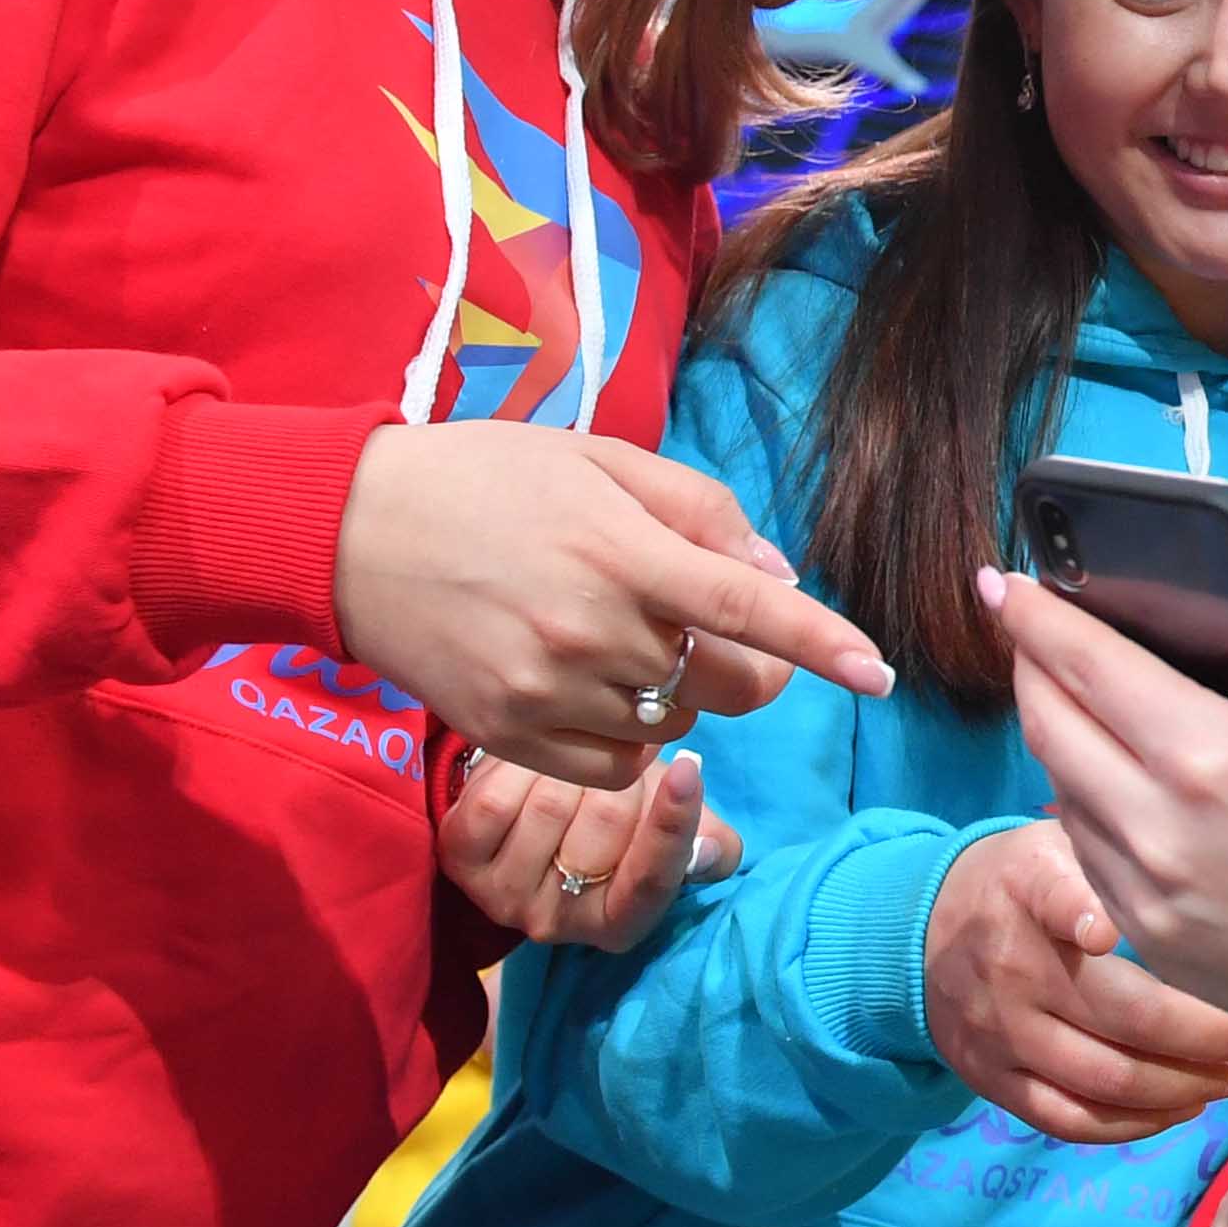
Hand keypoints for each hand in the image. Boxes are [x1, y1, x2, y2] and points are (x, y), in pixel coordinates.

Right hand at [333, 422, 889, 787]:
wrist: (348, 529)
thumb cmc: (485, 478)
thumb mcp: (599, 461)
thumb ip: (697, 510)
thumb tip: (776, 572)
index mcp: (621, 551)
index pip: (749, 607)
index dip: (823, 642)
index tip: (880, 673)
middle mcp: (590, 629)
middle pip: (724, 684)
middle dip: (748, 667)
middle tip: (716, 630)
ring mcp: (545, 690)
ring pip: (671, 723)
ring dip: (675, 691)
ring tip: (620, 638)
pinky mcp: (505, 733)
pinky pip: (614, 765)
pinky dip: (629, 738)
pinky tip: (597, 689)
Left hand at [438, 740, 739, 948]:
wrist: (535, 807)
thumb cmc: (617, 819)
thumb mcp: (669, 829)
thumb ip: (707, 840)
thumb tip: (708, 846)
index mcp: (618, 924)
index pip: (651, 880)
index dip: (672, 824)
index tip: (689, 767)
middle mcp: (557, 925)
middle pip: (604, 821)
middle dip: (620, 774)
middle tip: (622, 760)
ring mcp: (502, 897)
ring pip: (551, 803)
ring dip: (570, 765)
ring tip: (576, 763)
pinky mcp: (459, 860)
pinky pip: (497, 798)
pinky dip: (518, 766)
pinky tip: (529, 767)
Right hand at [922, 823, 1227, 1146]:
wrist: (923, 931)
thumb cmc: (1024, 881)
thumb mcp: (1054, 842)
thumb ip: (1107, 853)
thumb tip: (1177, 860)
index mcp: (1030, 894)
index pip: (1060, 900)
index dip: (1086, 913)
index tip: (1116, 930)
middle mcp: (1014, 972)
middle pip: (1125, 1019)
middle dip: (1211, 1039)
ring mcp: (1002, 1037)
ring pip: (1106, 1082)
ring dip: (1188, 1088)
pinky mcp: (994, 1081)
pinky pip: (1071, 1120)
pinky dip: (1136, 1124)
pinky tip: (1187, 1106)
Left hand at [994, 502, 1227, 1019]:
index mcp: (1207, 756)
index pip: (1085, 665)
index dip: (1036, 616)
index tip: (1003, 581)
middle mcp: (1154, 826)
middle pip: (1048, 724)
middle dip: (1030, 664)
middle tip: (1028, 626)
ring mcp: (1143, 890)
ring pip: (1057, 788)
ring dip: (1053, 733)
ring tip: (1071, 694)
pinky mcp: (1148, 935)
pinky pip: (1084, 850)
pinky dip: (1079, 800)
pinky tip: (1110, 778)